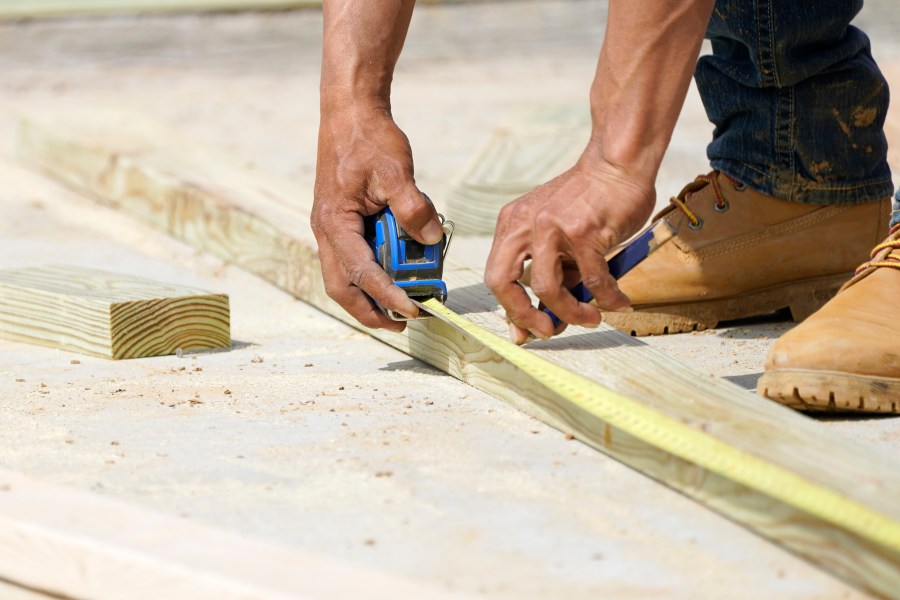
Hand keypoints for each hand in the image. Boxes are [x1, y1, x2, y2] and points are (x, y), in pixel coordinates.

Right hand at [312, 106, 443, 331]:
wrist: (350, 112)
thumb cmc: (369, 138)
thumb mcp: (395, 171)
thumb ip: (412, 207)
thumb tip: (430, 239)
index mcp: (334, 222)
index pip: (360, 271)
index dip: (386, 295)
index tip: (412, 310)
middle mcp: (327, 231)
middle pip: (341, 288)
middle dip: (369, 311)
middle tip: (402, 323)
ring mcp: (333, 228)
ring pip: (344, 277)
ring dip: (370, 296)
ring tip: (402, 306)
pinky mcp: (343, 222)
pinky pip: (354, 258)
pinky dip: (373, 273)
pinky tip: (397, 272)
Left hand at [484, 155, 654, 343]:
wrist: (618, 163)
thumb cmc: (591, 201)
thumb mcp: (557, 233)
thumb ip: (551, 270)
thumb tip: (546, 319)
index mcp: (512, 224)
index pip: (496, 276)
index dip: (509, 309)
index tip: (526, 331)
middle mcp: (524, 224)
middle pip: (503, 283)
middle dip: (522, 316)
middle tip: (548, 331)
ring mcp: (551, 226)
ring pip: (548, 289)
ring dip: (571, 313)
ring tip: (591, 318)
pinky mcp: (582, 231)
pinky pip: (593, 280)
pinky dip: (608, 298)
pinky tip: (619, 302)